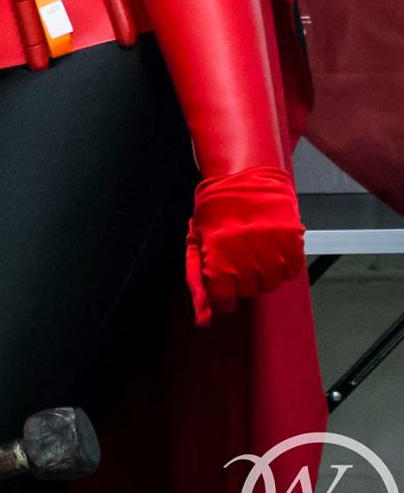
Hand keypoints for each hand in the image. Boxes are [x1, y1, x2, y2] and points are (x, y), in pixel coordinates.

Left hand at [185, 166, 303, 325]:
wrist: (244, 176)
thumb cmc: (216, 207)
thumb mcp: (199, 238)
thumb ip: (199, 275)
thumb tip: (202, 317)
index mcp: (219, 257)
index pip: (225, 300)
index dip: (224, 298)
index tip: (225, 293)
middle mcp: (246, 258)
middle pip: (249, 292)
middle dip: (241, 281)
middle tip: (237, 260)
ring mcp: (272, 250)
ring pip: (271, 284)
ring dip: (262, 273)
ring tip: (254, 251)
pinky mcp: (292, 242)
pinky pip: (291, 271)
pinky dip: (283, 265)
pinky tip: (271, 248)